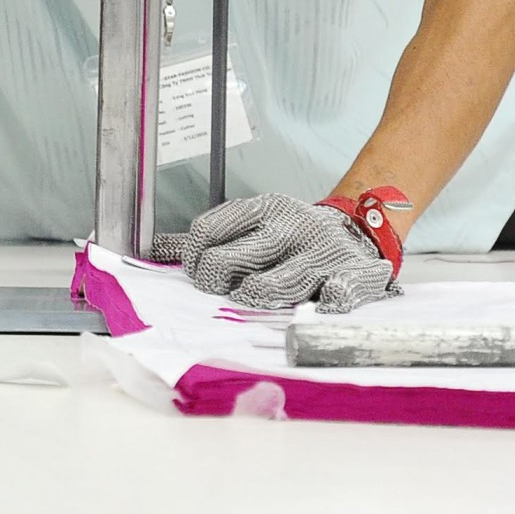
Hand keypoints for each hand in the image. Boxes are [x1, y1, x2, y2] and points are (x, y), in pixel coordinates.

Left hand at [149, 193, 398, 311]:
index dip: (193, 258)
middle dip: (215, 283)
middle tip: (221, 292)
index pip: (207, 231)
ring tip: (250, 299)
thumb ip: (208, 236)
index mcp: (262, 208)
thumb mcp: (253, 223)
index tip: (196, 273)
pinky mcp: (356, 274)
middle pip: (231, 259)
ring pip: (277, 282)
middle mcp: (290, 226)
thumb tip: (155, 248)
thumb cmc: (292, 234)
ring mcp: (323, 251)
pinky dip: (331, 300)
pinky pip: (341, 292)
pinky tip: (321, 305)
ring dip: (256, 296)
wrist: (359, 231)